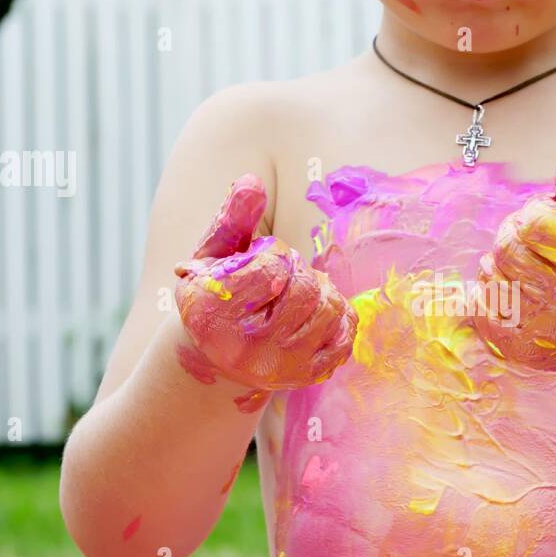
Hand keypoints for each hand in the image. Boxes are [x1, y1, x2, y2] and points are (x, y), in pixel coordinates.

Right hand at [173, 174, 355, 408]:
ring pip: (329, 309)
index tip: (260, 257)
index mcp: (214, 314)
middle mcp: (247, 348)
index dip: (273, 252)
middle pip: (304, 289)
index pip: (272, 267)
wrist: (215, 360)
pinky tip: (317, 308)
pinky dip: (339, 313)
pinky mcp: (308, 375)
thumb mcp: (209, 257)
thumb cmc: (212, 296)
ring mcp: (281, 366)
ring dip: (321, 288)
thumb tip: (251, 181)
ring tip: (300, 287)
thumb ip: (230, 219)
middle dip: (299, 270)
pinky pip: (346, 334)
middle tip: (284, 272)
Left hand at [473, 144, 555, 370]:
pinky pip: (480, 303)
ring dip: (499, 262)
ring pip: (490, 273)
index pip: (534, 221)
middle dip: (513, 237)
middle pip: (506, 248)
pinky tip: (515, 291)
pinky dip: (490, 289)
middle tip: (531, 242)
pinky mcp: (522, 349)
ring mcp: (549, 330)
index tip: (546, 221)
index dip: (533, 214)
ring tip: (526, 267)